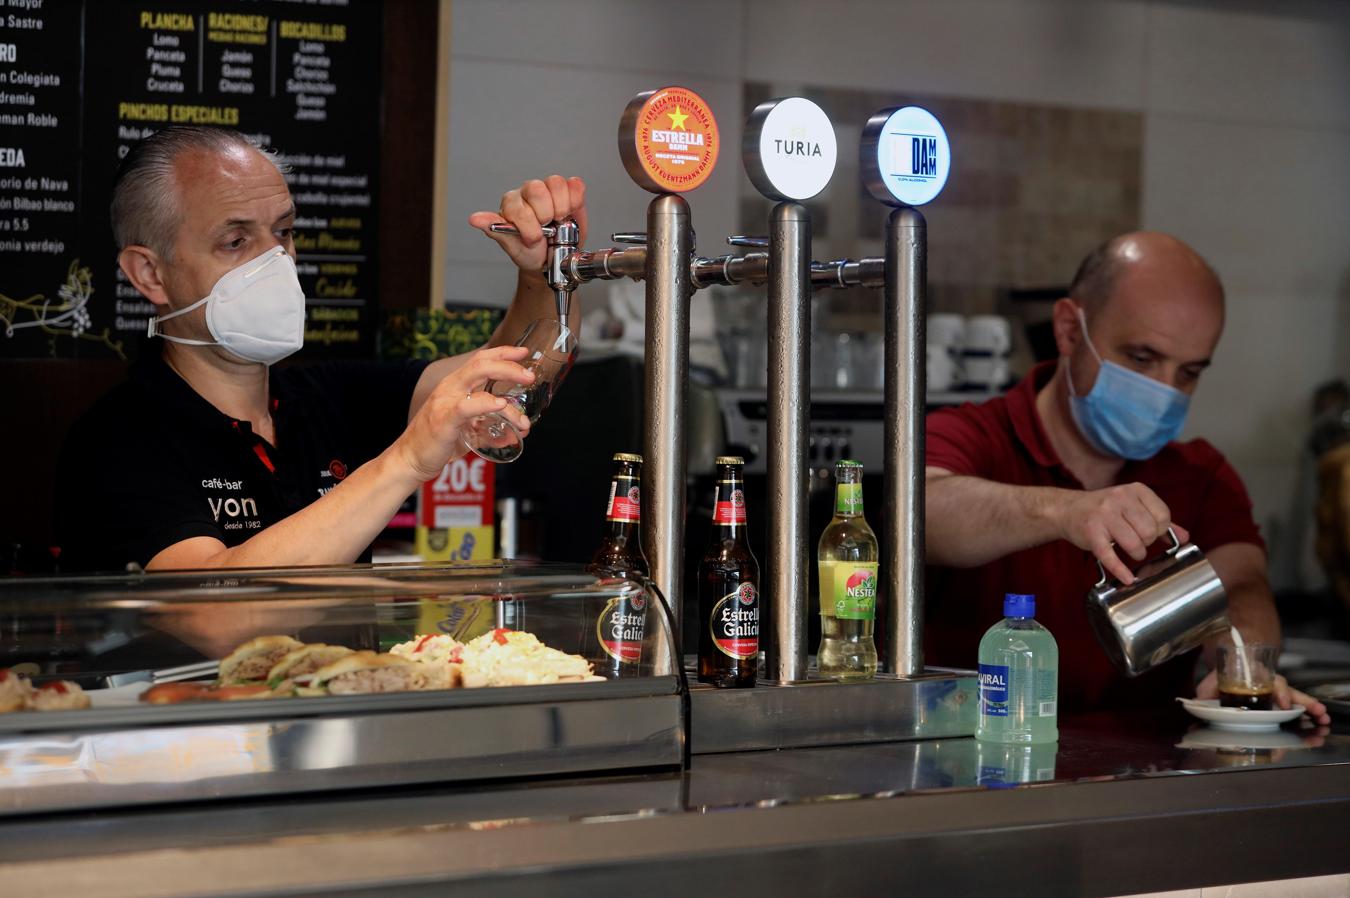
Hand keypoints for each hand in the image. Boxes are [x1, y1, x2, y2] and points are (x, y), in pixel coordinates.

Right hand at [394, 345, 533, 481]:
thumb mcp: (466, 428)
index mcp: (454, 386)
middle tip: (530, 376)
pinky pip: (467, 406)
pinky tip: (501, 405)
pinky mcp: (444, 419)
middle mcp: (450, 387)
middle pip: (482, 363)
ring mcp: (445, 401)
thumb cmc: (437, 443)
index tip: (524, 352)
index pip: (480, 359)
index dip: (503, 352)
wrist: (409, 460)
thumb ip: (489, 426)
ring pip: (478, 377)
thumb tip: (515, 432)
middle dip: (510, 365)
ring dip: (506, 388)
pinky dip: (487, 403)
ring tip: (523, 410)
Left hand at [468, 176, 588, 274]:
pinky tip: (569, 213)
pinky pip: (575, 185)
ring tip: (558, 222)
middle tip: (546, 228)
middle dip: (545, 215)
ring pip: (556, 184)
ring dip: (561, 208)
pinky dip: (575, 201)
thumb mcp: (511, 246)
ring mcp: (549, 190)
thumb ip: (494, 229)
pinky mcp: (568, 191)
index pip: (519, 205)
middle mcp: (528, 193)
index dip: (530, 227)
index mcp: (511, 204)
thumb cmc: (530, 252)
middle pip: (537, 189)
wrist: (551, 260)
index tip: (533, 240)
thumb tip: (475, 219)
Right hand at [1055, 483, 1188, 584]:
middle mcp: (1120, 498)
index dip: (1159, 529)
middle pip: (1150, 531)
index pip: (1163, 515)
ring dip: (1136, 553)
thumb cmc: (1105, 510)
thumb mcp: (1133, 507)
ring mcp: (1104, 515)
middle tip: (1136, 541)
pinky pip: (1110, 556)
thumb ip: (1158, 520)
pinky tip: (1127, 578)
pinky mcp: (1091, 532)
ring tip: (1128, 550)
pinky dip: (1121, 570)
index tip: (1148, 532)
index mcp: (1135, 490)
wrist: (1067, 510)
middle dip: (1146, 542)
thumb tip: (1185, 537)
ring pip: (1134, 544)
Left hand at [1195, 669, 1331, 725]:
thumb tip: (1195, 701)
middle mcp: (1268, 683)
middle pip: (1288, 690)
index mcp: (1255, 676)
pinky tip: (1318, 719)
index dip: (1278, 693)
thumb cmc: (1226, 673)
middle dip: (1303, 702)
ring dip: (1310, 707)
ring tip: (1323, 717)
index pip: (1270, 682)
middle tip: (1317, 712)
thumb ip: (1206, 689)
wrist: (1232, 660)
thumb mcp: (1214, 678)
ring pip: (1296, 698)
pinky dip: (1306, 711)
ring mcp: (1275, 692)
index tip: (1283, 704)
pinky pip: (1295, 705)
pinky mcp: (1278, 700)